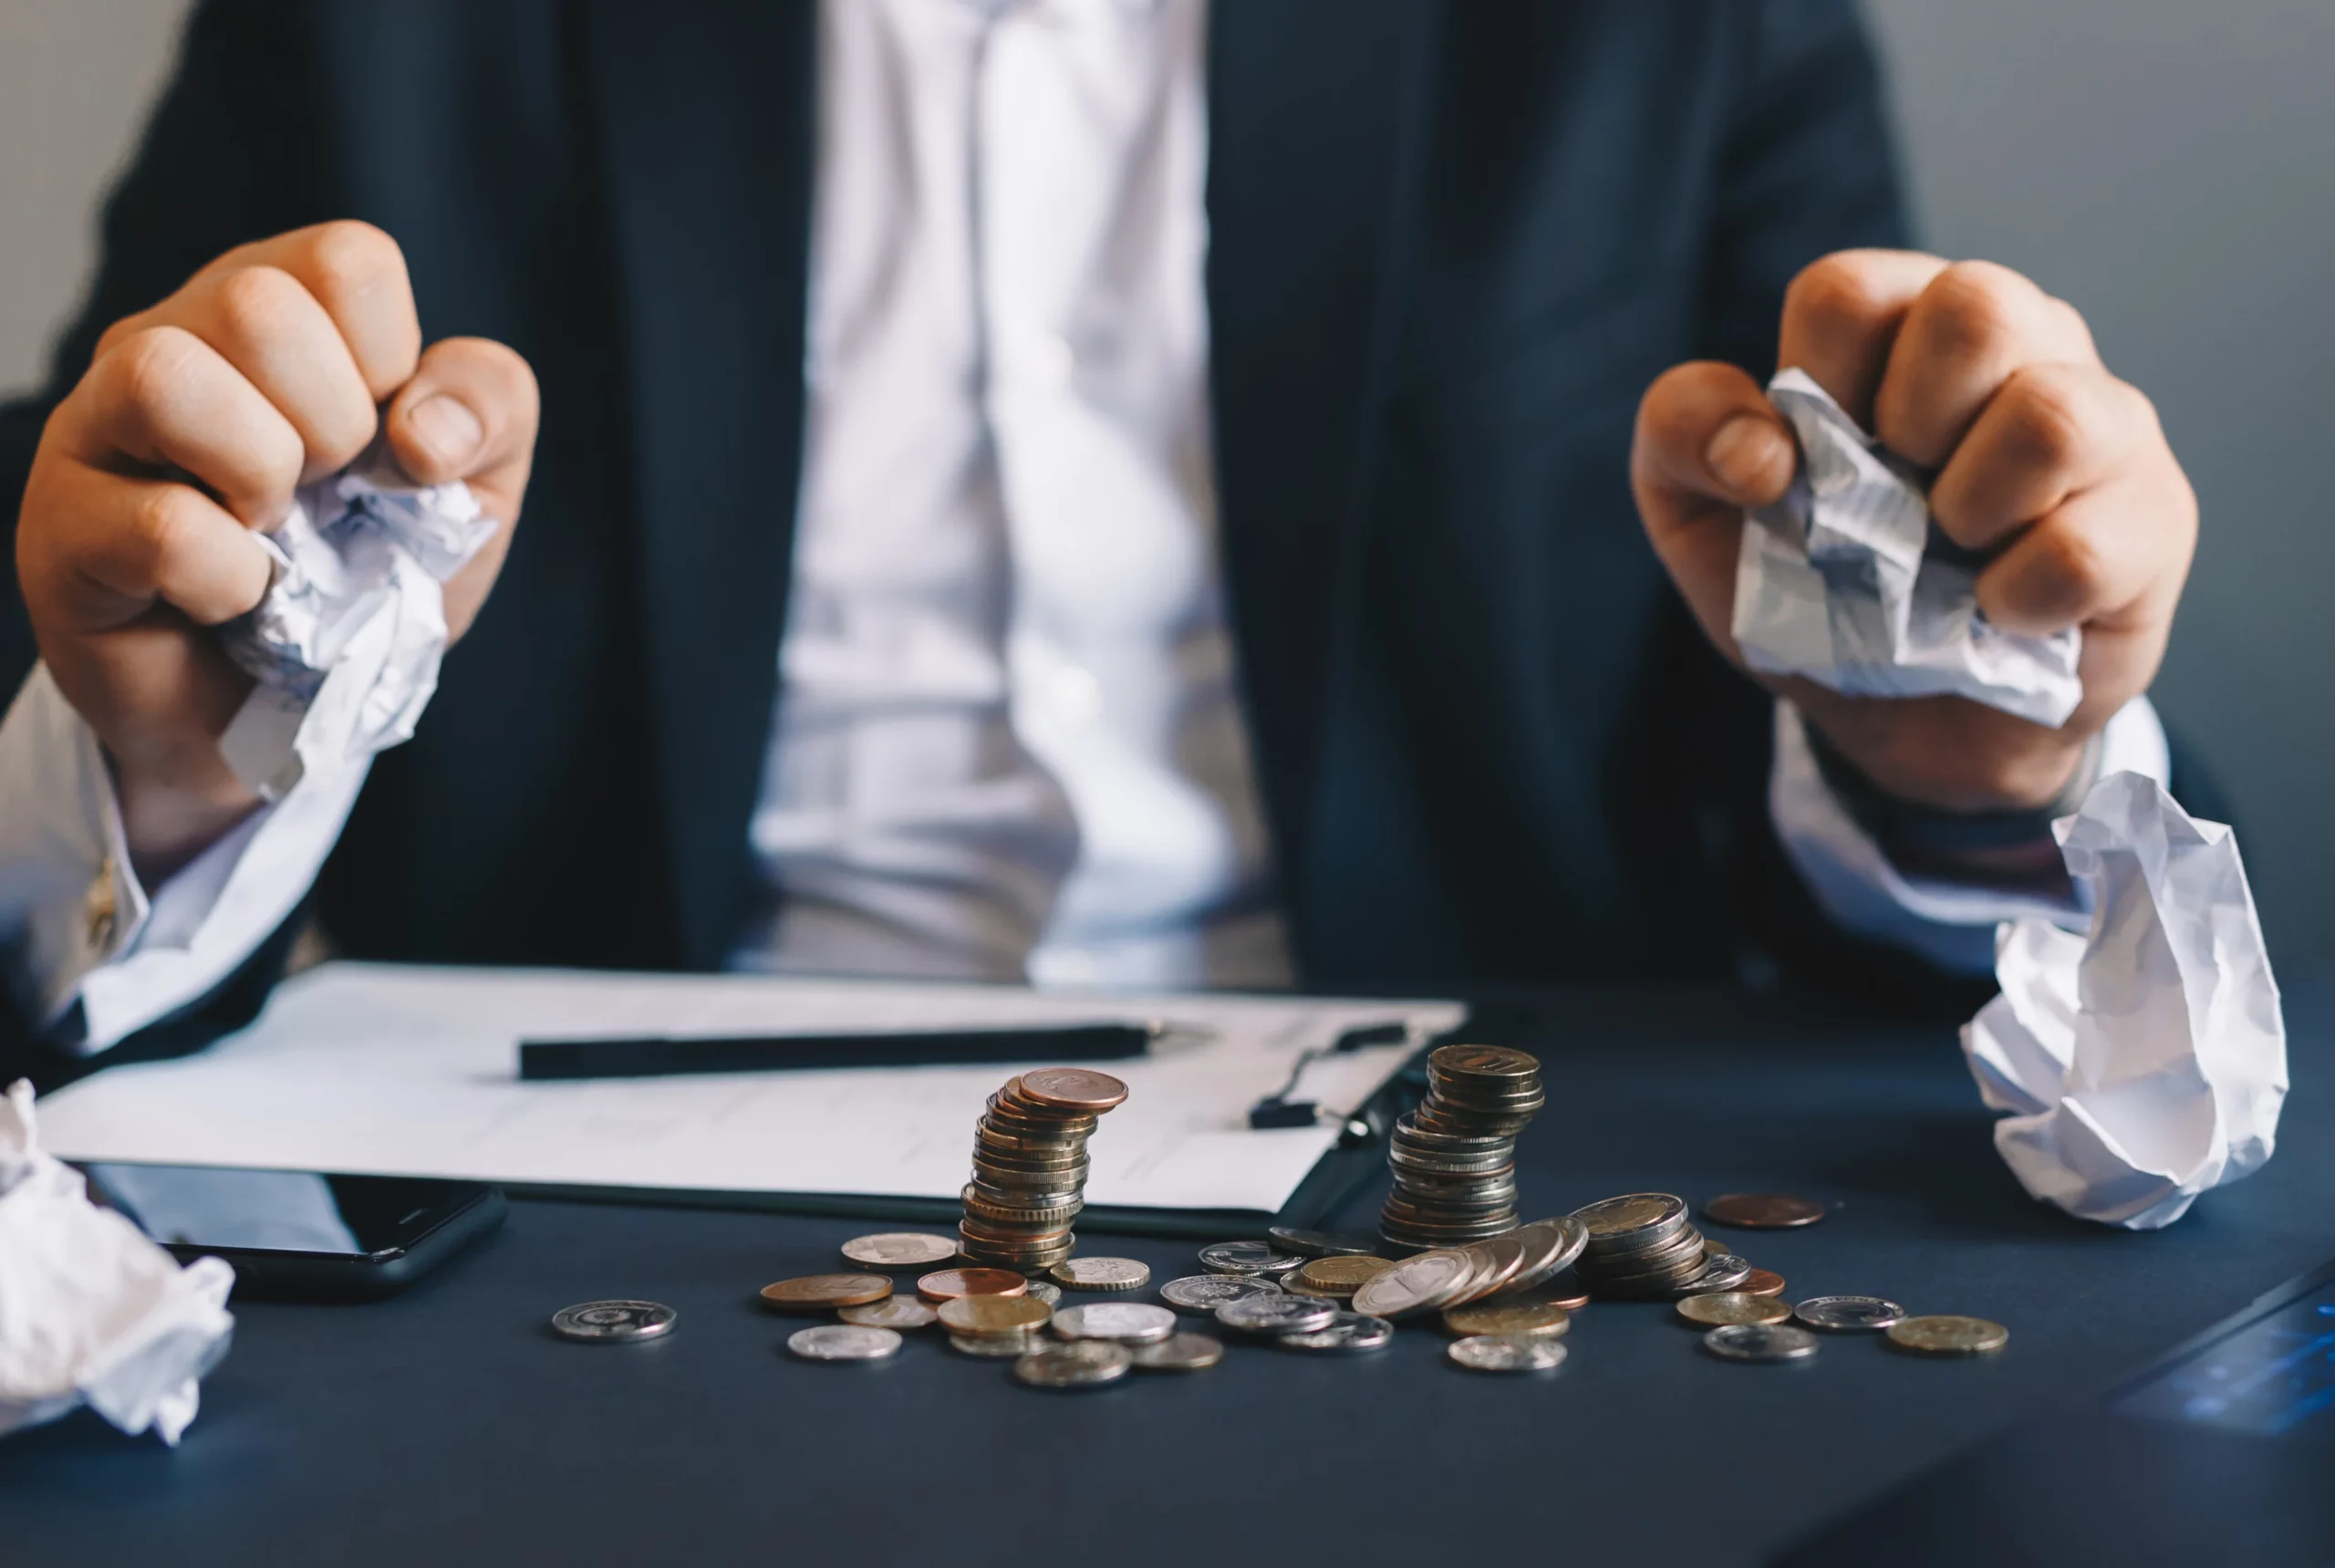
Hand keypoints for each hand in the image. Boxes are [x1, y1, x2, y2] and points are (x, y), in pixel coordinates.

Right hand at [16, 222, 537, 875]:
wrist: (297, 712)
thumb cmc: (372, 575)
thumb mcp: (474, 489)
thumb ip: (489, 410)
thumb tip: (424, 430)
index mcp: (279, 304)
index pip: (348, 262)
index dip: (393, 366)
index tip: (381, 443)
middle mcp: (175, 335)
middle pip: (258, 305)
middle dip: (332, 425)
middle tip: (323, 494)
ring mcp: (98, 423)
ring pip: (167, 375)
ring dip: (261, 476)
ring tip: (270, 532)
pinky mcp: (62, 527)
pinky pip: (160, 526)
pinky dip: (230, 580)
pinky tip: (233, 596)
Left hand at [1631, 250, 2195, 812]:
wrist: (1896, 724)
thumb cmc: (1811, 589)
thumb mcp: (1702, 522)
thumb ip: (1682, 438)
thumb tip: (1757, 447)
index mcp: (1900, 324)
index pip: (1850, 291)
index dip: (1810, 389)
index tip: (1798, 475)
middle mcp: (2017, 342)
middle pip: (1979, 303)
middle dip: (1907, 422)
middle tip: (1891, 498)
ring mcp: (2100, 421)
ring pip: (2054, 414)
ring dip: (1967, 511)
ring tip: (1949, 553)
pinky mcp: (2153, 519)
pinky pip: (2084, 547)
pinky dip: (2013, 602)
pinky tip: (1995, 613)